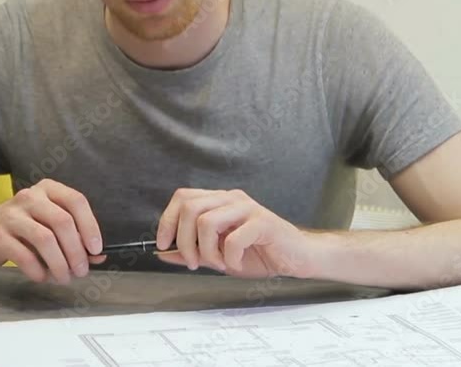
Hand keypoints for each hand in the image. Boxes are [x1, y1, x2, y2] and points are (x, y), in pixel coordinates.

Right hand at [0, 178, 105, 283]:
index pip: (76, 201)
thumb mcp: (48, 224)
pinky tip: (42, 276)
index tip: (96, 249)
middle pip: (63, 222)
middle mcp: (30, 197)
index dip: (90, 226)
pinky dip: (38, 270)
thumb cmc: (21, 227)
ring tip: (64, 277)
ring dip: (59, 264)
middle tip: (81, 270)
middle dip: (76, 251)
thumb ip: (73, 237)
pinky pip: (25, 256)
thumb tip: (97, 257)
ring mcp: (11, 215)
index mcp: (47, 189)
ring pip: (45, 239)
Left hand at [155, 188, 315, 278]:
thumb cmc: (261, 254)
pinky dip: (230, 258)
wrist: (297, 258)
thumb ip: (193, 252)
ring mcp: (247, 208)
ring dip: (207, 251)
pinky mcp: (262, 222)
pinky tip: (238, 264)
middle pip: (190, 208)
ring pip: (206, 222)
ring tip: (220, 264)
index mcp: (220, 201)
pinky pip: (233, 239)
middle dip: (184, 241)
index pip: (183, 198)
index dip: (167, 220)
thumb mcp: (219, 256)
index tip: (163, 244)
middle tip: (194, 262)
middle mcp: (231, 198)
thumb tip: (164, 253)